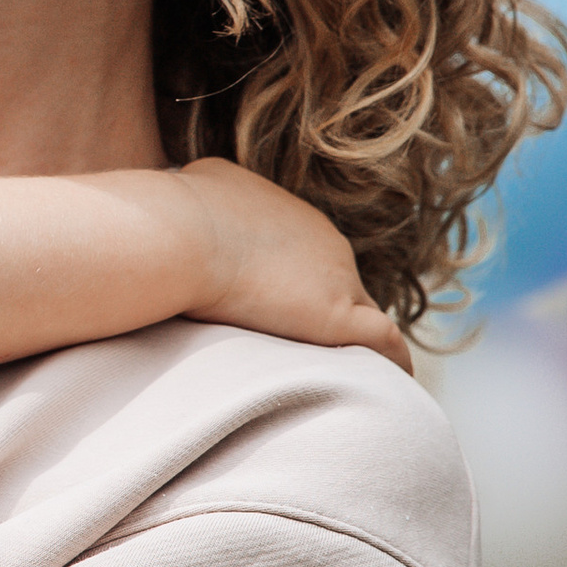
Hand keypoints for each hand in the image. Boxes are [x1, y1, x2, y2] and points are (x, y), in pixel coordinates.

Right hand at [169, 158, 409, 370]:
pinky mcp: (338, 316)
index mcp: (293, 215)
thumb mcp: (204, 182)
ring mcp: (337, 277)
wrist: (181, 234)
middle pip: (339, 282)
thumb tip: (204, 198)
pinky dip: (387, 361)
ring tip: (341, 373)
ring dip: (352, 339)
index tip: (277, 310)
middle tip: (299, 347)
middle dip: (322, 310)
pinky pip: (383, 341)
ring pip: (362, 311)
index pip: (310, 255)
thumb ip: (216, 195)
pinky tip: (384, 384)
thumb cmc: (180, 212)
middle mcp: (325, 240)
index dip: (296, 284)